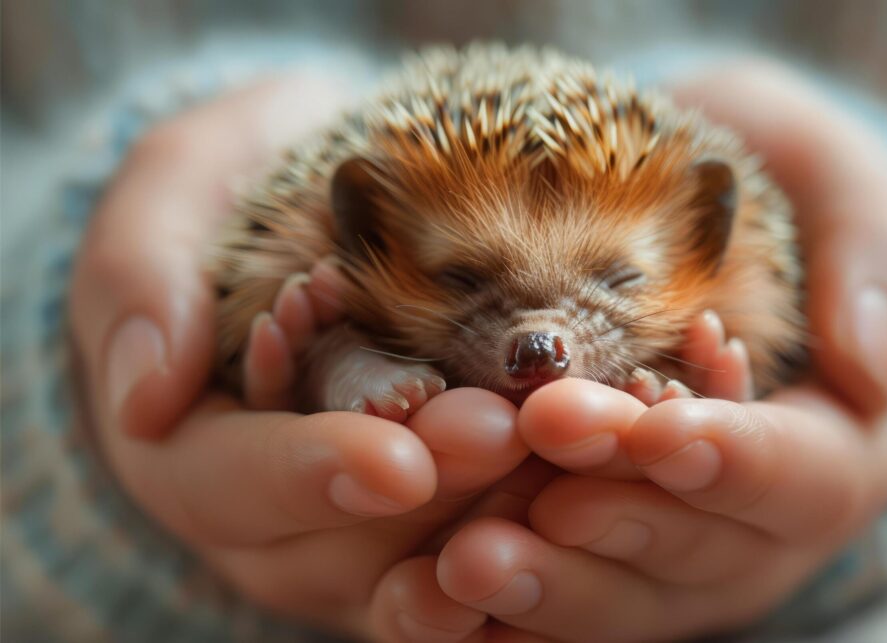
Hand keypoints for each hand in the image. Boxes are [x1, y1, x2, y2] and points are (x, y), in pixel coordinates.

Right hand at [69, 79, 529, 635]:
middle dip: (431, 496)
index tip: (396, 458)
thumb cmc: (237, 188)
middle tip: (507, 436)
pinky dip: (533, 539)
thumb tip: (144, 399)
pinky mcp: (428, 524)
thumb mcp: (169, 197)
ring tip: (564, 463)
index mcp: (189, 451)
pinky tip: (593, 506)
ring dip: (494, 525)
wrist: (319, 202)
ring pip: (418, 567)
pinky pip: (475, 557)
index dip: (313, 476)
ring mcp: (353, 534)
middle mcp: (271, 519)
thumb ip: (140, 282)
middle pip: (341, 547)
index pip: (234, 485)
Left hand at [374, 61, 886, 641]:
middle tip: (535, 489)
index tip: (661, 428)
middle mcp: (753, 526)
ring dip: (548, 584)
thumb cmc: (778, 201)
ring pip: (622, 598)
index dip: (733, 461)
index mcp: (833, 447)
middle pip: (696, 549)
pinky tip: (435, 596)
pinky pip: (557, 602)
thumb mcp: (843, 191)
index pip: (800, 476)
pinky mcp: (598, 560)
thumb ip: (880, 258)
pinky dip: (501, 611)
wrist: (703, 240)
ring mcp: (672, 557)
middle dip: (617, 516)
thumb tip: (871, 362)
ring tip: (466, 562)